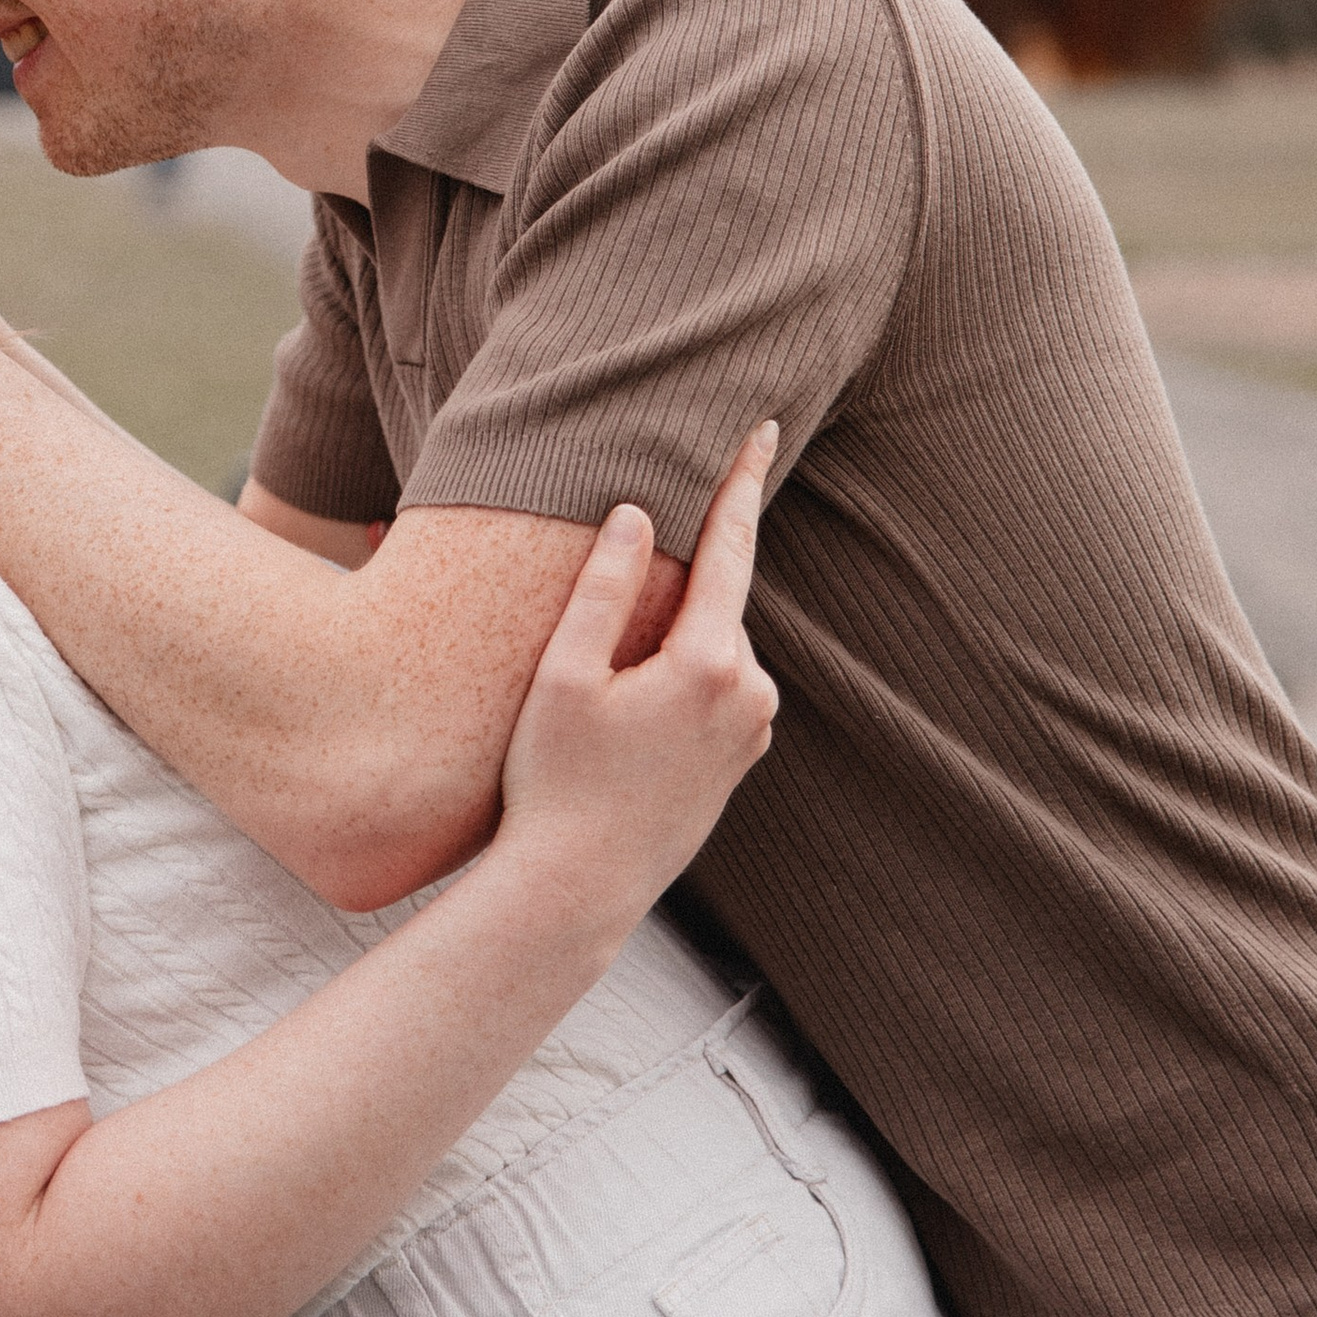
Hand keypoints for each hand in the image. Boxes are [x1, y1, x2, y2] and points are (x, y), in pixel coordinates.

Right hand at [490, 424, 777, 937]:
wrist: (578, 889)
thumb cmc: (554, 781)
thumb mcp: (562, 678)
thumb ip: (602, 589)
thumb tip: (638, 515)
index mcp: (708, 662)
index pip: (731, 547)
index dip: (741, 483)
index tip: (762, 427)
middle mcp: (749, 692)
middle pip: (714, 599)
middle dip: (672, 584)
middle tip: (607, 628)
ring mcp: (753, 729)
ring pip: (714, 644)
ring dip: (670, 638)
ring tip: (603, 691)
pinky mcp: (743, 756)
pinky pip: (718, 685)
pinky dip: (681, 674)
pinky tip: (629, 715)